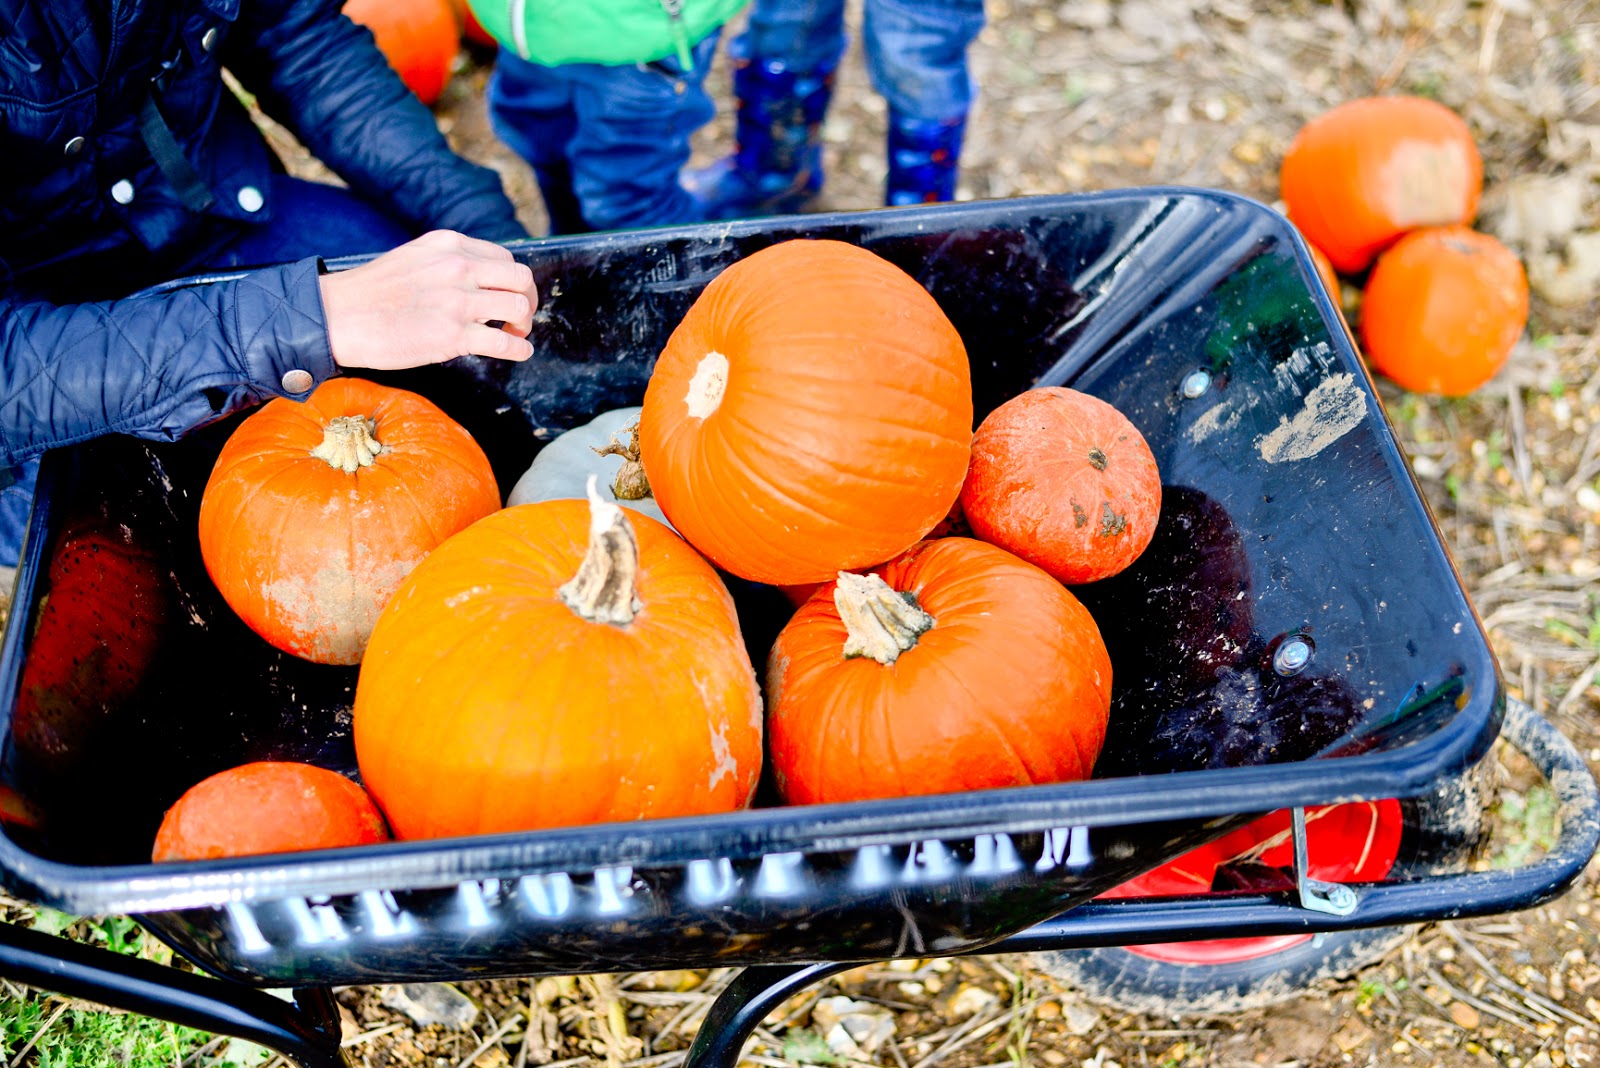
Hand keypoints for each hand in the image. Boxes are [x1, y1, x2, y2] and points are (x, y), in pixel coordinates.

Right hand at [318, 230, 538, 369]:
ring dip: (524, 324)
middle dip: (528, 300)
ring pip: (519, 308)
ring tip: (514, 334)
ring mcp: (458, 301)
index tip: (508, 296)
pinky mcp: (454, 335)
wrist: (339, 316)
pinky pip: (506, 343)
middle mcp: (459, 268)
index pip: (504, 259)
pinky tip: (518, 352)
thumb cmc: (372, 292)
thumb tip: (478, 279)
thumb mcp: (415, 258)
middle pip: (521, 279)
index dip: (513, 281)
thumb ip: (448, 262)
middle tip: (520, 317)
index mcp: (450, 245)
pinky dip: (520, 349)